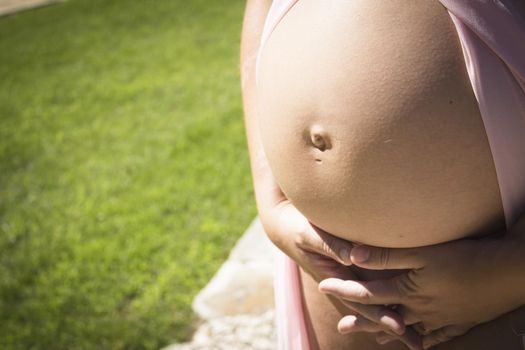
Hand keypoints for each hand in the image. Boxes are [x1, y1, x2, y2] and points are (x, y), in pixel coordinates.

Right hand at [258, 181, 423, 347]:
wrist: (288, 228)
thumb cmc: (300, 230)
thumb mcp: (311, 235)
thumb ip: (332, 245)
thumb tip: (352, 257)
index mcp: (336, 278)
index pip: (361, 300)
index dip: (380, 314)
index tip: (399, 327)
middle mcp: (346, 281)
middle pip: (372, 307)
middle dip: (393, 325)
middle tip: (418, 344)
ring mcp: (351, 276)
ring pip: (376, 299)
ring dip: (396, 315)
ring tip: (420, 337)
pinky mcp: (356, 267)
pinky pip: (375, 285)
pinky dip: (391, 298)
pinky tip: (410, 308)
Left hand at [318, 220, 524, 348]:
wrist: (507, 276)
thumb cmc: (464, 259)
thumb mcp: (423, 253)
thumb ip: (387, 255)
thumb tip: (353, 255)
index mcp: (408, 292)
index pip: (368, 292)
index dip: (344, 288)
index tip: (324, 285)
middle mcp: (419, 310)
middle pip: (384, 316)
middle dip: (362, 319)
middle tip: (343, 327)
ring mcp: (439, 320)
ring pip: (407, 329)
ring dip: (388, 331)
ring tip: (375, 337)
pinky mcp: (458, 323)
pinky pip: (434, 336)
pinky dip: (422, 339)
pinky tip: (418, 344)